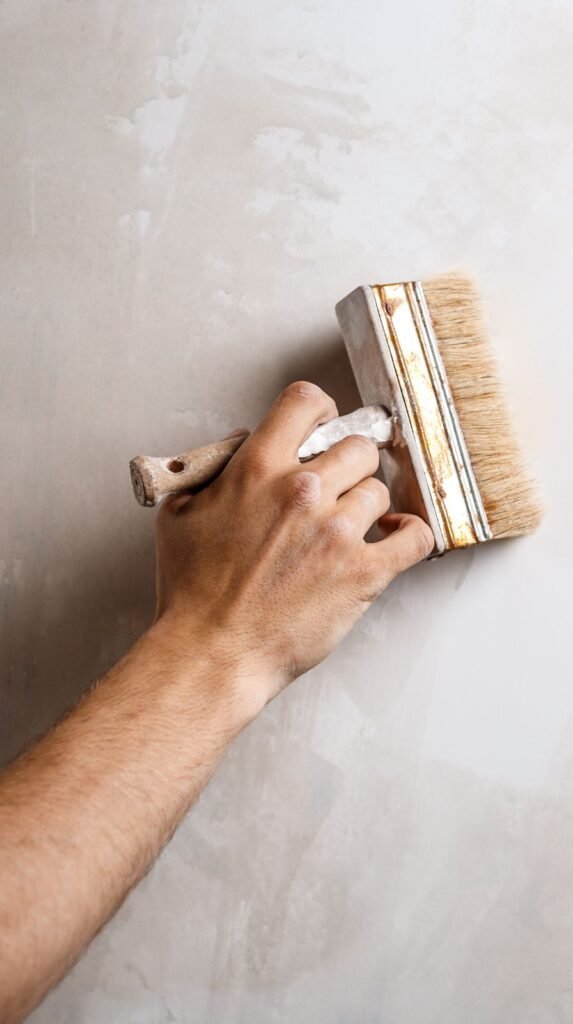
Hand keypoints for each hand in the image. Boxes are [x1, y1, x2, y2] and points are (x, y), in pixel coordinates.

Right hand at [154, 382, 433, 715]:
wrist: (213, 651)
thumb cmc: (192, 592)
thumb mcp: (179, 513)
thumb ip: (211, 473)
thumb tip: (239, 451)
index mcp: (258, 468)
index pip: (306, 401)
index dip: (319, 410)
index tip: (322, 426)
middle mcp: (303, 490)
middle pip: (356, 446)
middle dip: (347, 464)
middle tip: (338, 484)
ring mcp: (337, 531)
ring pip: (379, 490)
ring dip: (365, 506)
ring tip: (349, 525)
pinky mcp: (363, 573)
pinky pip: (413, 537)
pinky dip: (409, 533)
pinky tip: (393, 535)